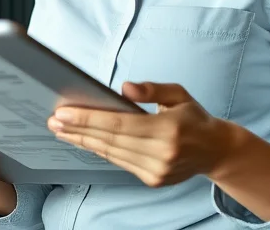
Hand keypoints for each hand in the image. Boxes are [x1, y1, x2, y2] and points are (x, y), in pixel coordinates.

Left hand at [47, 82, 235, 186]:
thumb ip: (152, 89)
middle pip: (110, 140)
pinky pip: (119, 162)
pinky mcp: (153, 180)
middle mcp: (162, 153)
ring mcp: (157, 170)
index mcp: (168, 129)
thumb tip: (124, 88)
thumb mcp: (178, 94)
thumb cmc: (194, 118)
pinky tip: (84, 141)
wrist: (216, 151)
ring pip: (111, 153)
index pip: (119, 124)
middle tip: (54, 121)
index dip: (88, 119)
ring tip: (62, 130)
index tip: (63, 113)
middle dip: (78, 130)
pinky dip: (100, 151)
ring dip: (83, 141)